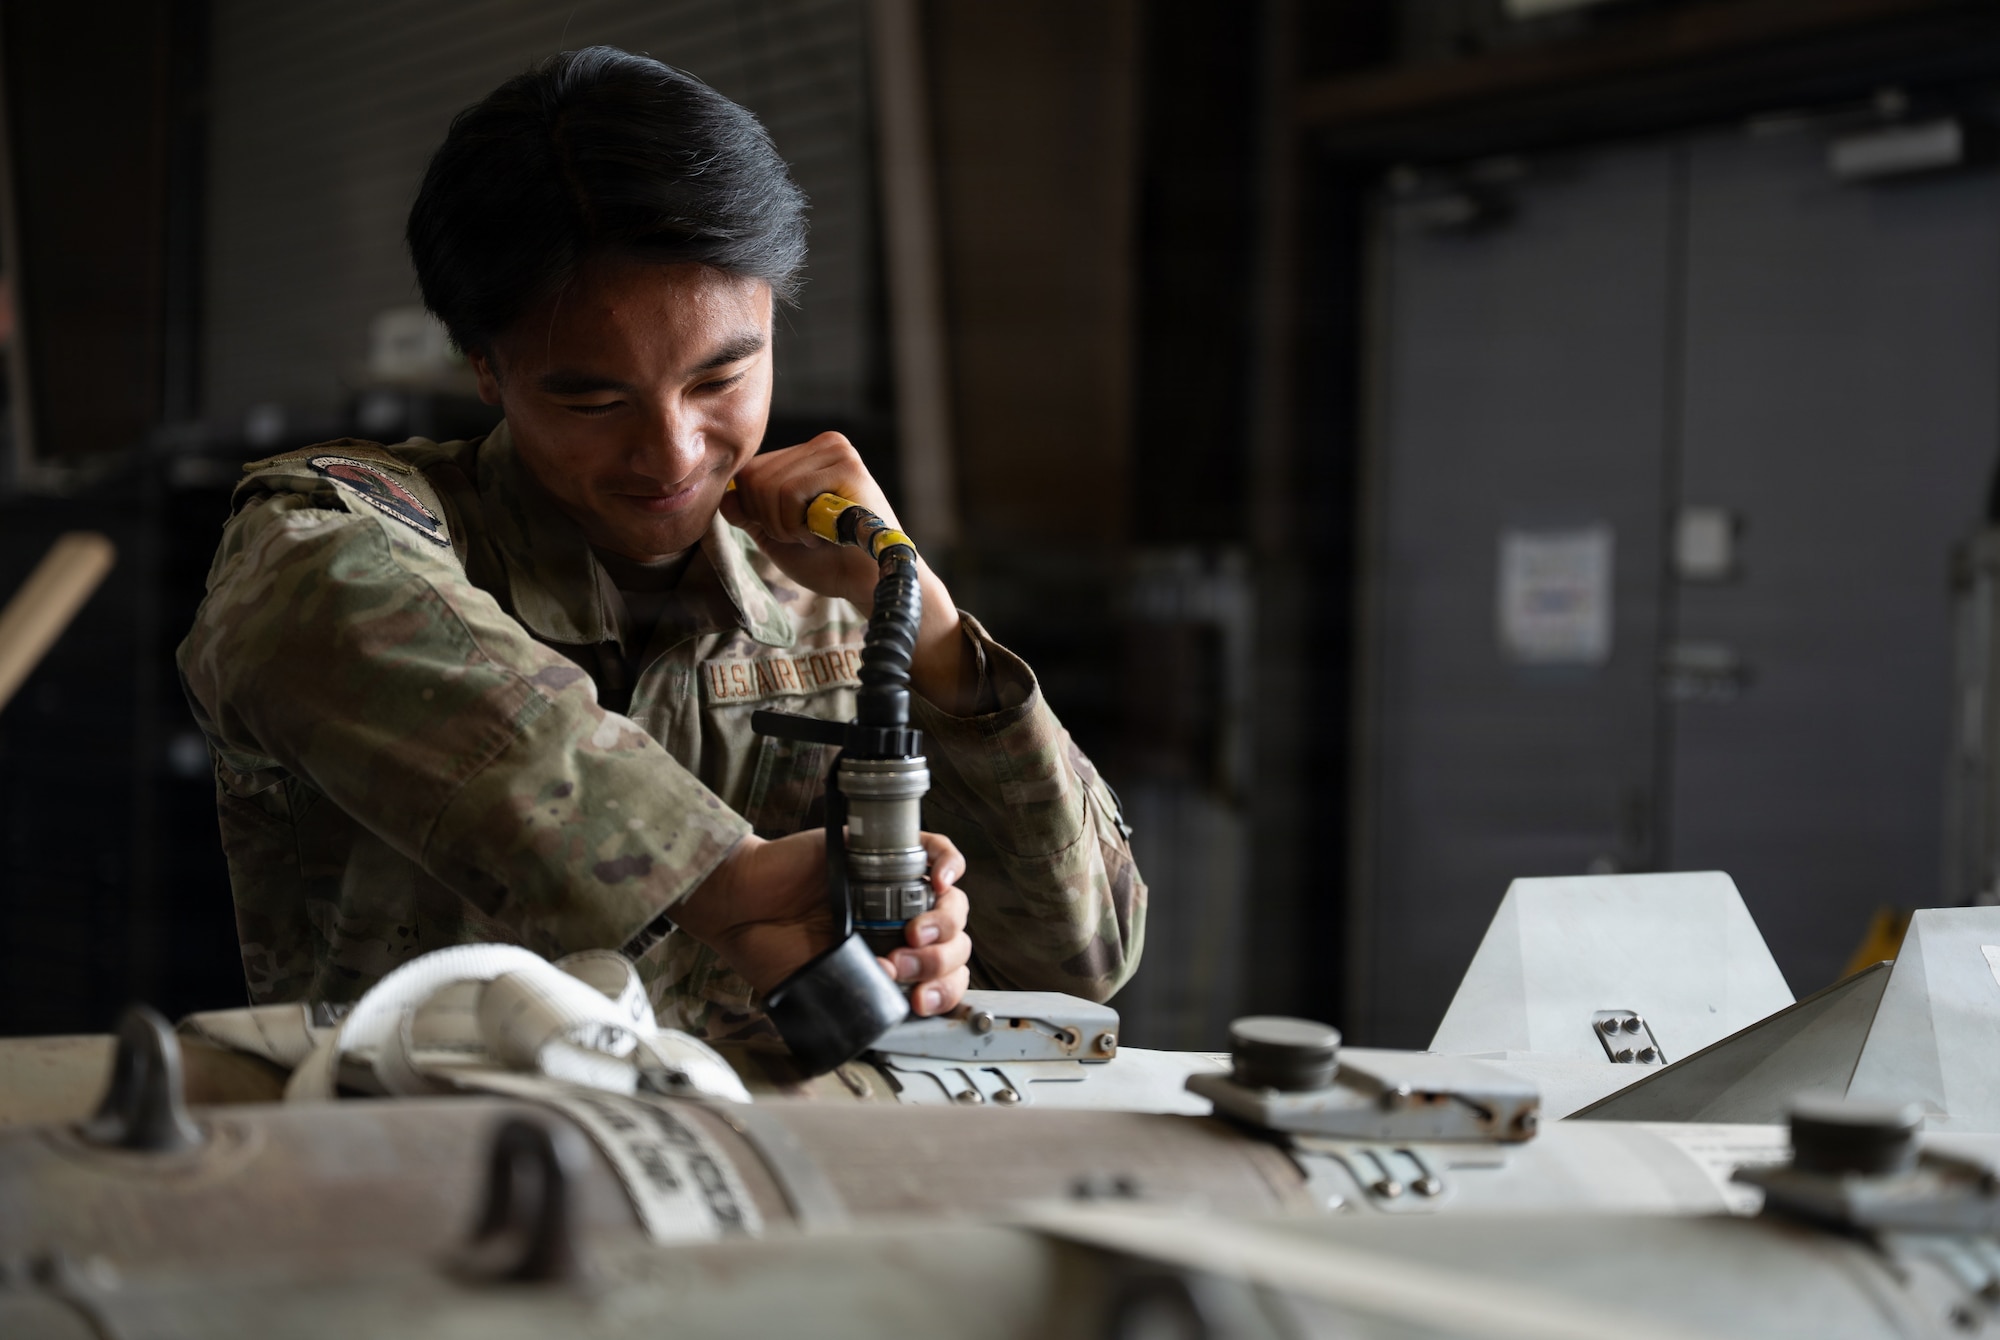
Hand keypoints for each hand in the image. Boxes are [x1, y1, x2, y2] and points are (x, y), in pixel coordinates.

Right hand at [673, 826, 971, 1015]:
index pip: (943, 978)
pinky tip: (939, 881)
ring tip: (911, 935)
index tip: (919, 1001)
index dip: (943, 991)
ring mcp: (894, 889)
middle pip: (955, 942)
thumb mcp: (818, 987)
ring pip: (953, 903)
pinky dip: (947, 863)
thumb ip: (858, 995)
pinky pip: (935, 852)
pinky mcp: (883, 854)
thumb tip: (898, 999)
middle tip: (902, 965)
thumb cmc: (770, 949)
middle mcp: (898, 926)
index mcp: (889, 961)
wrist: (739, 906)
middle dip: (938, 961)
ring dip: (943, 923)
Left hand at [720, 433, 981, 714]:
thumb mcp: (777, 537)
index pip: (750, 471)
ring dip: (784, 526)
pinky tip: (823, 533)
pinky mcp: (847, 467)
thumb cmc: (831, 562)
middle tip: (806, 536)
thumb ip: (750, 515)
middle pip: (753, 476)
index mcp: (809, 455)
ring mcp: (838, 452)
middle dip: (769, 520)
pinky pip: (788, 492)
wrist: (871, 585)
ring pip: (768, 485)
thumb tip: (725, 496)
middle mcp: (824, 445)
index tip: (793, 532)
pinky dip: (795, 524)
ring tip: (818, 535)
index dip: (756, 512)